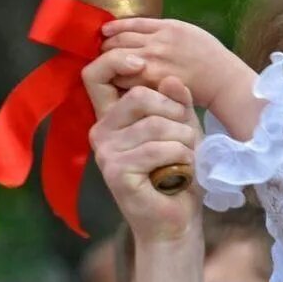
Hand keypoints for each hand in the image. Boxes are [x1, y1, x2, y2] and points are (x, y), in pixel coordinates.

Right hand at [83, 48, 203, 244]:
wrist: (176, 220)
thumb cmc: (178, 172)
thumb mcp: (183, 129)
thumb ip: (177, 103)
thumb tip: (171, 78)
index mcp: (112, 116)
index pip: (95, 75)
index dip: (117, 61)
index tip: (143, 64)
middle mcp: (101, 131)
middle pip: (139, 95)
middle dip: (175, 112)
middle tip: (187, 137)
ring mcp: (105, 152)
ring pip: (155, 124)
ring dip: (184, 141)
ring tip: (186, 158)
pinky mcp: (116, 172)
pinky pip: (158, 149)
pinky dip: (181, 158)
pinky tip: (179, 173)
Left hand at [100, 17, 248, 109]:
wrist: (223, 79)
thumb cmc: (208, 54)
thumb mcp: (186, 30)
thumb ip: (161, 28)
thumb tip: (136, 29)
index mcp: (165, 27)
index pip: (127, 26)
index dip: (113, 30)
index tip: (105, 34)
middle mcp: (156, 43)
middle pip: (118, 42)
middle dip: (107, 47)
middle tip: (103, 53)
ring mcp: (153, 64)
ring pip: (117, 61)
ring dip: (109, 64)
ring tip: (107, 69)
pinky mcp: (153, 83)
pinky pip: (125, 80)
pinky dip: (118, 80)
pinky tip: (117, 82)